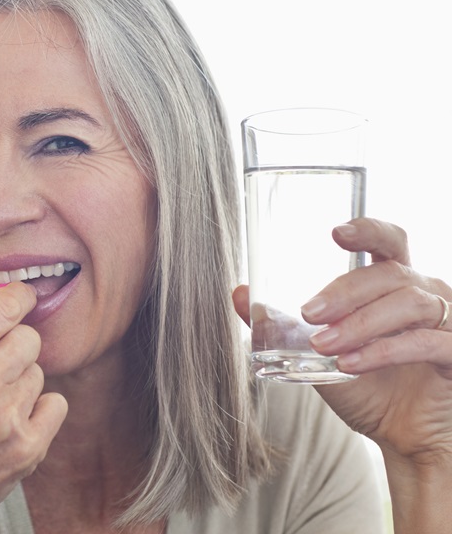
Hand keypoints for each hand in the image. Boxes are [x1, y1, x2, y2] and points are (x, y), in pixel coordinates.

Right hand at [0, 283, 67, 533]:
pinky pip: (56, 404)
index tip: (20, 301)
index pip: (6, 303)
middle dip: (13, 346)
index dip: (18, 297)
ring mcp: (4, 417)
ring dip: (20, 382)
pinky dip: (39, 410)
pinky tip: (9, 423)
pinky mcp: (25, 449)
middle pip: (28, 336)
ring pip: (38, 371)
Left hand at [233, 217, 451, 458]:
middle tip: (309, 312)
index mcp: (395, 284)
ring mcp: (448, 323)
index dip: (368, 230)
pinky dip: (384, 351)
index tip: (336, 233)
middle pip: (390, 273)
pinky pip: (426, 342)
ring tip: (323, 345)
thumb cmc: (368, 389)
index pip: (388, 242)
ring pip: (409, 304)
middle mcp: (426, 295)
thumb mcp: (314, 355)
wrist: (403, 440)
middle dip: (346, 290)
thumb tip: (238, 293)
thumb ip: (280, 324)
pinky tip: (351, 364)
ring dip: (360, 323)